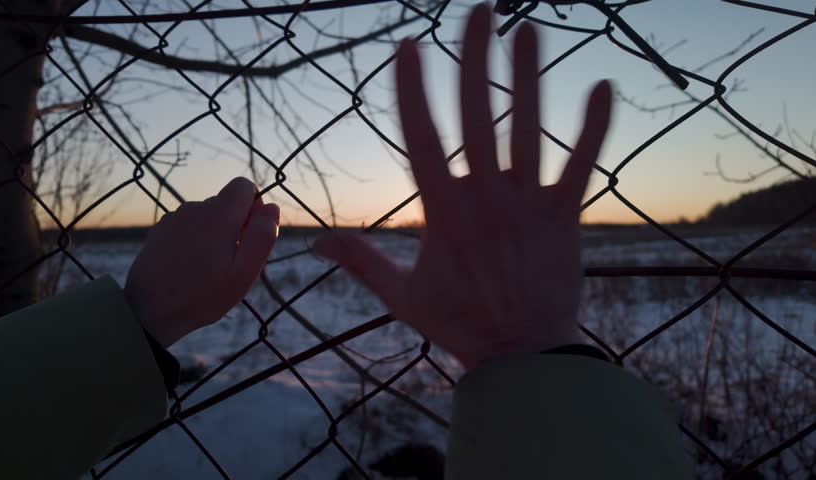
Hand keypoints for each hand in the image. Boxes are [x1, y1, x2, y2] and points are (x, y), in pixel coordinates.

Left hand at [124, 177, 279, 347]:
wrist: (148, 310)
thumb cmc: (202, 295)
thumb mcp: (244, 272)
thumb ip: (262, 236)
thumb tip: (272, 208)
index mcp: (218, 214)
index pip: (244, 185)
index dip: (255, 205)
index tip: (251, 235)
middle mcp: (194, 208)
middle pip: (226, 203)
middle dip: (236, 225)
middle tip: (231, 262)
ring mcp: (174, 218)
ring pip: (207, 216)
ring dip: (216, 234)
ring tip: (209, 268)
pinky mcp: (160, 230)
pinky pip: (188, 226)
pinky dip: (196, 240)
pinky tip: (190, 267)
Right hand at [313, 6, 611, 370]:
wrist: (521, 356)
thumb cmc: (458, 325)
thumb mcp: (401, 295)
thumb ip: (362, 262)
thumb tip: (316, 244)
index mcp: (442, 211)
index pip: (421, 136)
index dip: (413, 88)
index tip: (409, 47)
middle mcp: (485, 197)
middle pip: (478, 114)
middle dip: (475, 57)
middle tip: (479, 11)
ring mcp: (527, 204)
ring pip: (528, 127)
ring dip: (528, 74)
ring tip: (527, 29)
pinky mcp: (564, 216)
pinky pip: (582, 163)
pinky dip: (594, 126)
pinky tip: (603, 86)